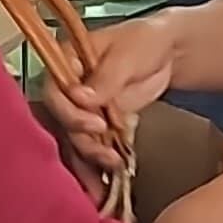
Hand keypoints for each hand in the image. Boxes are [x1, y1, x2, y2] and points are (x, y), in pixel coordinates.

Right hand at [48, 16, 180, 174]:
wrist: (168, 53)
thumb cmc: (145, 41)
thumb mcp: (127, 54)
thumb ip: (106, 77)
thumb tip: (81, 98)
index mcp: (67, 61)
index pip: (54, 91)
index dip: (69, 112)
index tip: (95, 123)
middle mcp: (68, 88)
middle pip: (61, 121)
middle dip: (82, 141)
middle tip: (107, 153)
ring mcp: (82, 108)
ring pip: (75, 140)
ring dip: (89, 160)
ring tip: (111, 170)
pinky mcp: (98, 126)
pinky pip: (92, 148)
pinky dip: (98, 166)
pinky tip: (108, 181)